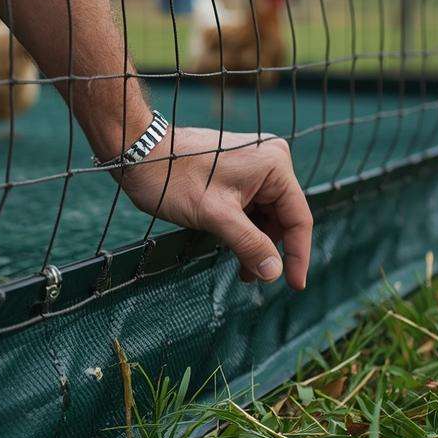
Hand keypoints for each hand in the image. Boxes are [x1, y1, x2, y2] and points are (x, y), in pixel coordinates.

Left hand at [119, 126, 311, 288]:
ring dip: (255, 241)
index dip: (298, 255)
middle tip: (252, 278)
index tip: (295, 285)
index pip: (298, 218)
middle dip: (270, 249)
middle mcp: (270, 159)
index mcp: (274, 165)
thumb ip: (249, 244)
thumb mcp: (215, 216)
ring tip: (240, 269)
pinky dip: (244, 228)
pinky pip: (251, 205)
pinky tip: (232, 247)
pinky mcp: (238, 169)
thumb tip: (274, 273)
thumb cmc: (173, 178)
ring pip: (266, 214)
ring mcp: (254, 163)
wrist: (138, 152)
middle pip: (283, 217)